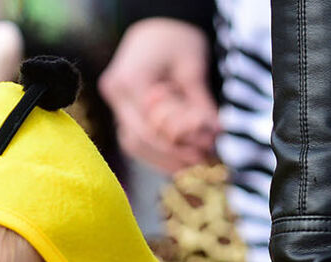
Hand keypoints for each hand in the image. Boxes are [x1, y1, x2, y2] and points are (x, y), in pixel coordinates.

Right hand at [99, 18, 218, 173]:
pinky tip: (177, 160)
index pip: (151, 127)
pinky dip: (155, 151)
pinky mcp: (120, 108)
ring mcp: (114, 101)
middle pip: (139, 139)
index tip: (204, 155)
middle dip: (171, 156)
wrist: (156, 25)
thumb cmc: (176, 40)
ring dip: (161, 159)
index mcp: (130, 79)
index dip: (178, 146)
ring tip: (191, 167)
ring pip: (133, 144)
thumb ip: (200, 103)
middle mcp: (115, 91)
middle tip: (200, 165)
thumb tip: (215, 135)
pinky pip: (134, 138)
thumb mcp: (193, 66)